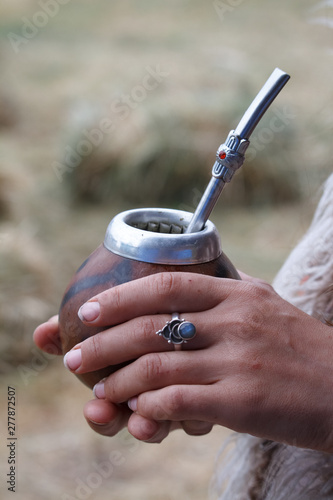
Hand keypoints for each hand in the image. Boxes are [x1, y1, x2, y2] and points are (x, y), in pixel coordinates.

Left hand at [64, 271, 332, 451]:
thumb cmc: (299, 347)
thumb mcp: (266, 304)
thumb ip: (229, 290)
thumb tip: (193, 282)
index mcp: (236, 294)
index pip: (166, 283)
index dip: (121, 296)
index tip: (88, 310)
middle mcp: (235, 320)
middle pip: (151, 325)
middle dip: (103, 342)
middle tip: (75, 357)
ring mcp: (239, 359)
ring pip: (158, 366)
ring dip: (119, 381)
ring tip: (99, 391)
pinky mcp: (243, 400)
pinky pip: (179, 401)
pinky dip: (150, 407)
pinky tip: (138, 412)